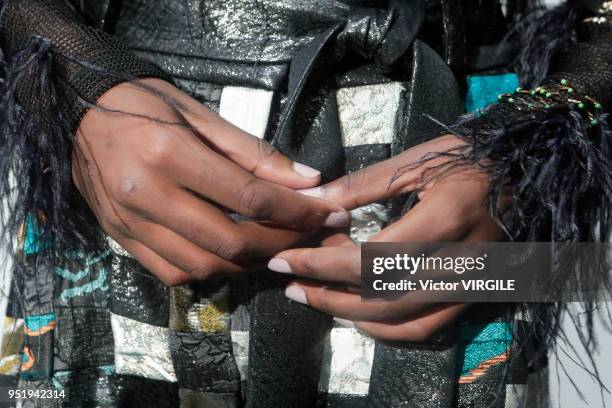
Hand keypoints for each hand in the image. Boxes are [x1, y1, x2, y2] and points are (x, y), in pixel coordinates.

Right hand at [72, 78, 347, 285]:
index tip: (327, 213)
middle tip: (308, 234)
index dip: (296, 211)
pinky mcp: (120, 238)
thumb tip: (309, 180)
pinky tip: (230, 256)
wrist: (78, 112)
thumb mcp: (202, 115)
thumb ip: (256, 153)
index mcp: (170, 154)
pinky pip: (172, 272)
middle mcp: (147, 195)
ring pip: (202, 266)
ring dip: (248, 263)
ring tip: (274, 245)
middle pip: (229, 241)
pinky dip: (209, 271)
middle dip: (280, 242)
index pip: (249, 197)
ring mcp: (129, 223)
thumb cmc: (144, 102)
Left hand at [268, 135, 503, 340]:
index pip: (370, 256)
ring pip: (401, 319)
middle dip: (326, 293)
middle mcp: (463, 260)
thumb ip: (363, 184)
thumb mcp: (417, 160)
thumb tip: (314, 202)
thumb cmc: (471, 156)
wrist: (526, 170)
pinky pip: (427, 327)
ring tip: (313, 299)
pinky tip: (356, 316)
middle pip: (381, 295)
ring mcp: (472, 284)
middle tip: (290, 284)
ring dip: (349, 315)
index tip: (284, 260)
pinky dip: (386, 330)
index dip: (321, 263)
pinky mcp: (475, 295)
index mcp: (447, 217)